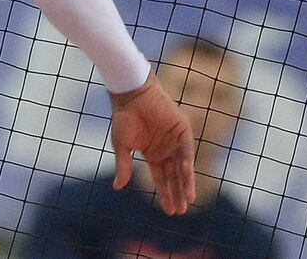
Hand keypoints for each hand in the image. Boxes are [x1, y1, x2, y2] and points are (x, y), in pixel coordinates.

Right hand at [110, 73, 195, 214]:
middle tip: (180, 211)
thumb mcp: (122, 146)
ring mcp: (175, 140)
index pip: (161, 179)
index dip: (165, 194)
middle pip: (174, 176)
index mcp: (152, 154)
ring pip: (183, 166)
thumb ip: (124, 166)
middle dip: (177, 193)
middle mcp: (166, 149)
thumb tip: (118, 188)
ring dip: (186, 182)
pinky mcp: (182, 129)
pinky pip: (186, 149)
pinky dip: (187, 163)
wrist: (132, 95)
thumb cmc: (124, 118)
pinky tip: (188, 177)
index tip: (169, 211)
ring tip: (188, 200)